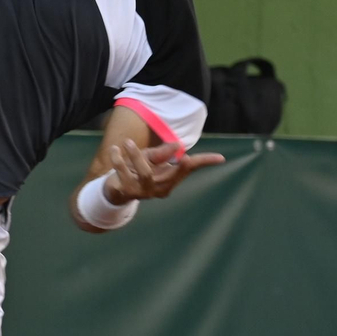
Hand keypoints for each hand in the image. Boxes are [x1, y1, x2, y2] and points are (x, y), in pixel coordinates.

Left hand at [105, 139, 224, 202]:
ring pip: (146, 173)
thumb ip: (162, 153)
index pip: (190, 169)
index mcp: (170, 179)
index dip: (206, 162)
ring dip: (136, 156)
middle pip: (174, 173)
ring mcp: (145, 192)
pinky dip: (119, 161)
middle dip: (176, 160)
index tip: (221, 158)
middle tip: (179, 147)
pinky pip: (124, 175)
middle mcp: (161, 188)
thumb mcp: (151, 159)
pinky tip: (115, 150)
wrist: (115, 189)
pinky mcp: (128, 192)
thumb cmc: (138, 170)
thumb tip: (178, 146)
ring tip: (127, 142)